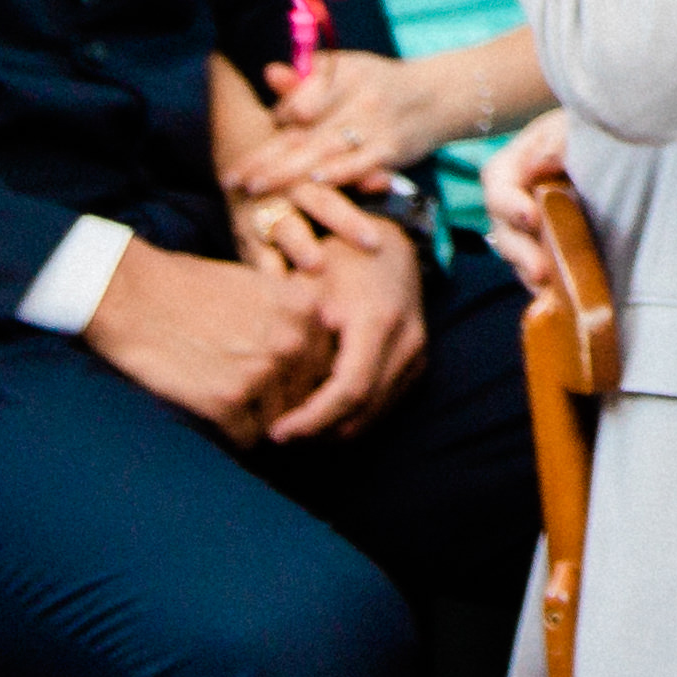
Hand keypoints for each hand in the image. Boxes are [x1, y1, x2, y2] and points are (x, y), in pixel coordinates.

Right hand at [83, 235, 335, 448]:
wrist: (130, 296)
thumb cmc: (188, 288)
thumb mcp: (259, 286)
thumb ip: (294, 317)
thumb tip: (320, 355)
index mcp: (307, 309)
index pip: (327, 365)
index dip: (305, 381)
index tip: (285, 390)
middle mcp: (293, 341)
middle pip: (307, 396)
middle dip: (286, 407)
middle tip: (259, 411)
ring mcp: (262, 372)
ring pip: (278, 422)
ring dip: (258, 425)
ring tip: (233, 416)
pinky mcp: (226, 401)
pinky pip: (245, 438)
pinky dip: (232, 438)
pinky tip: (214, 423)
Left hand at [225, 47, 453, 200]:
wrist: (439, 96)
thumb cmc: (380, 85)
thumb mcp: (348, 71)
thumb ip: (307, 79)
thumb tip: (269, 73)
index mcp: (345, 75)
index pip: (302, 97)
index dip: (277, 116)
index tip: (249, 138)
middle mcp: (359, 98)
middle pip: (304, 130)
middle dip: (264, 156)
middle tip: (232, 178)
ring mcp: (376, 125)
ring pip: (325, 149)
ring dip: (289, 170)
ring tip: (257, 186)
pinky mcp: (393, 149)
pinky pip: (363, 162)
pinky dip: (342, 172)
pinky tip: (318, 182)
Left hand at [266, 197, 428, 443]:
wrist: (388, 241)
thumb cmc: (338, 260)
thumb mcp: (306, 288)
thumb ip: (289, 337)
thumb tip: (259, 388)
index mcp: (378, 321)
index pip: (349, 390)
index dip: (312, 419)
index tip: (276, 431)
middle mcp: (407, 340)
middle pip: (363, 409)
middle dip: (319, 430)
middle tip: (278, 436)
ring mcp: (417, 352)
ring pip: (376, 412)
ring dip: (335, 427)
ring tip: (295, 427)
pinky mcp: (417, 360)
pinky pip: (385, 402)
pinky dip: (353, 415)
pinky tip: (320, 412)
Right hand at [478, 110, 576, 299]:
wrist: (611, 149)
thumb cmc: (584, 133)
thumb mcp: (572, 127)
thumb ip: (558, 140)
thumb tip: (541, 163)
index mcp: (512, 167)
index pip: (498, 186)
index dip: (510, 205)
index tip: (532, 218)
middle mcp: (513, 201)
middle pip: (503, 230)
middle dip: (520, 251)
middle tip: (540, 269)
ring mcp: (528, 229)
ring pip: (517, 256)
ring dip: (530, 272)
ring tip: (548, 287)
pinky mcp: (546, 247)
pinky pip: (537, 271)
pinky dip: (546, 286)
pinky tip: (557, 298)